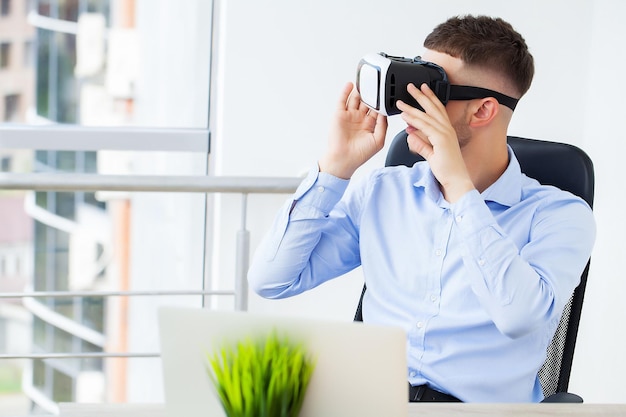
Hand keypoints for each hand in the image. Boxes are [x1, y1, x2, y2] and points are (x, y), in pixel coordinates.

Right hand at [319, 82, 387, 178]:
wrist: (344, 159)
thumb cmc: (360, 154)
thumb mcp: (378, 140)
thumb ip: (383, 125)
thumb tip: (385, 112)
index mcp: (369, 125)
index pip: (377, 109)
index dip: (381, 102)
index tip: (386, 94)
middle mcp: (359, 119)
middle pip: (366, 102)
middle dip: (371, 94)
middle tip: (376, 84)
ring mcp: (349, 116)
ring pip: (355, 99)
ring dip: (359, 91)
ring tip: (364, 81)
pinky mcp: (339, 115)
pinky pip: (342, 100)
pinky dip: (346, 92)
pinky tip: (350, 85)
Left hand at [397, 83, 474, 201]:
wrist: (456, 180)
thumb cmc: (448, 170)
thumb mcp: (431, 154)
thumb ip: (421, 143)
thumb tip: (410, 134)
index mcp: (446, 131)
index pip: (437, 110)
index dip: (429, 98)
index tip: (421, 91)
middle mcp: (447, 130)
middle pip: (433, 108)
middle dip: (421, 96)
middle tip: (411, 86)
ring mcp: (445, 134)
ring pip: (426, 116)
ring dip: (412, 107)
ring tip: (401, 101)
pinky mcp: (441, 140)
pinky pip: (425, 127)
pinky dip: (414, 120)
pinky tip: (405, 116)